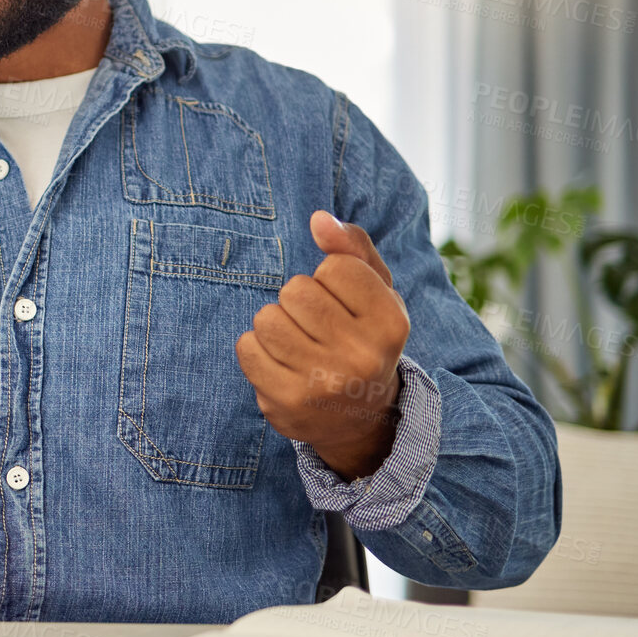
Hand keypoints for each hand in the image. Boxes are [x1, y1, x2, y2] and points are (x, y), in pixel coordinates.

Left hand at [235, 211, 410, 479]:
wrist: (361, 417)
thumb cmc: (364, 338)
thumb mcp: (376, 293)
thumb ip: (353, 248)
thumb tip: (318, 219)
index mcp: (391, 324)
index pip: (335, 267)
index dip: (331, 278)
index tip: (343, 304)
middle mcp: (361, 357)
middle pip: (296, 290)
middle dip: (299, 300)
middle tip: (317, 326)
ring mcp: (322, 383)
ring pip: (267, 318)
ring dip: (275, 323)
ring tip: (297, 342)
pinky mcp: (285, 402)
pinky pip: (246, 347)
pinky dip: (256, 348)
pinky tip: (281, 363)